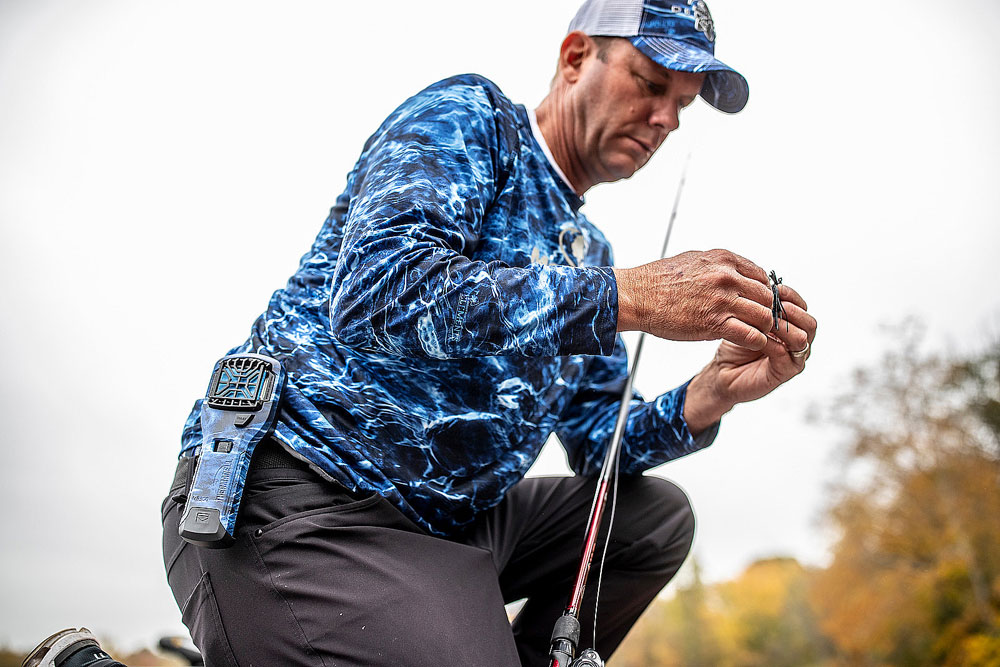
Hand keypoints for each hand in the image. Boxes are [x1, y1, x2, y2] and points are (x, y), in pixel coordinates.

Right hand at [614, 249, 774, 350]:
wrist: (636, 296)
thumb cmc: (658, 280)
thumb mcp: (693, 260)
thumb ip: (718, 266)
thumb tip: (732, 272)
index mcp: (724, 260)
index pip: (762, 277)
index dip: (764, 293)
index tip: (760, 303)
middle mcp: (727, 277)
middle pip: (767, 297)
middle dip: (767, 311)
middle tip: (762, 321)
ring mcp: (723, 300)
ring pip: (764, 316)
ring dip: (764, 327)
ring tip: (757, 333)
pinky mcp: (715, 323)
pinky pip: (751, 335)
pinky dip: (756, 341)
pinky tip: (750, 342)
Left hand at [683, 283, 816, 431]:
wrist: (722, 371)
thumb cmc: (735, 343)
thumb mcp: (747, 318)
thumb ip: (760, 305)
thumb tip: (765, 283)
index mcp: (792, 326)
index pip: (802, 307)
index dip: (791, 296)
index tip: (775, 287)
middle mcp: (797, 342)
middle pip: (810, 322)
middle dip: (792, 311)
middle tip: (774, 304)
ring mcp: (794, 358)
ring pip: (803, 338)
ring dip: (785, 327)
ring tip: (768, 320)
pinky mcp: (784, 372)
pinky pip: (786, 355)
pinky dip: (773, 344)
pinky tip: (760, 337)